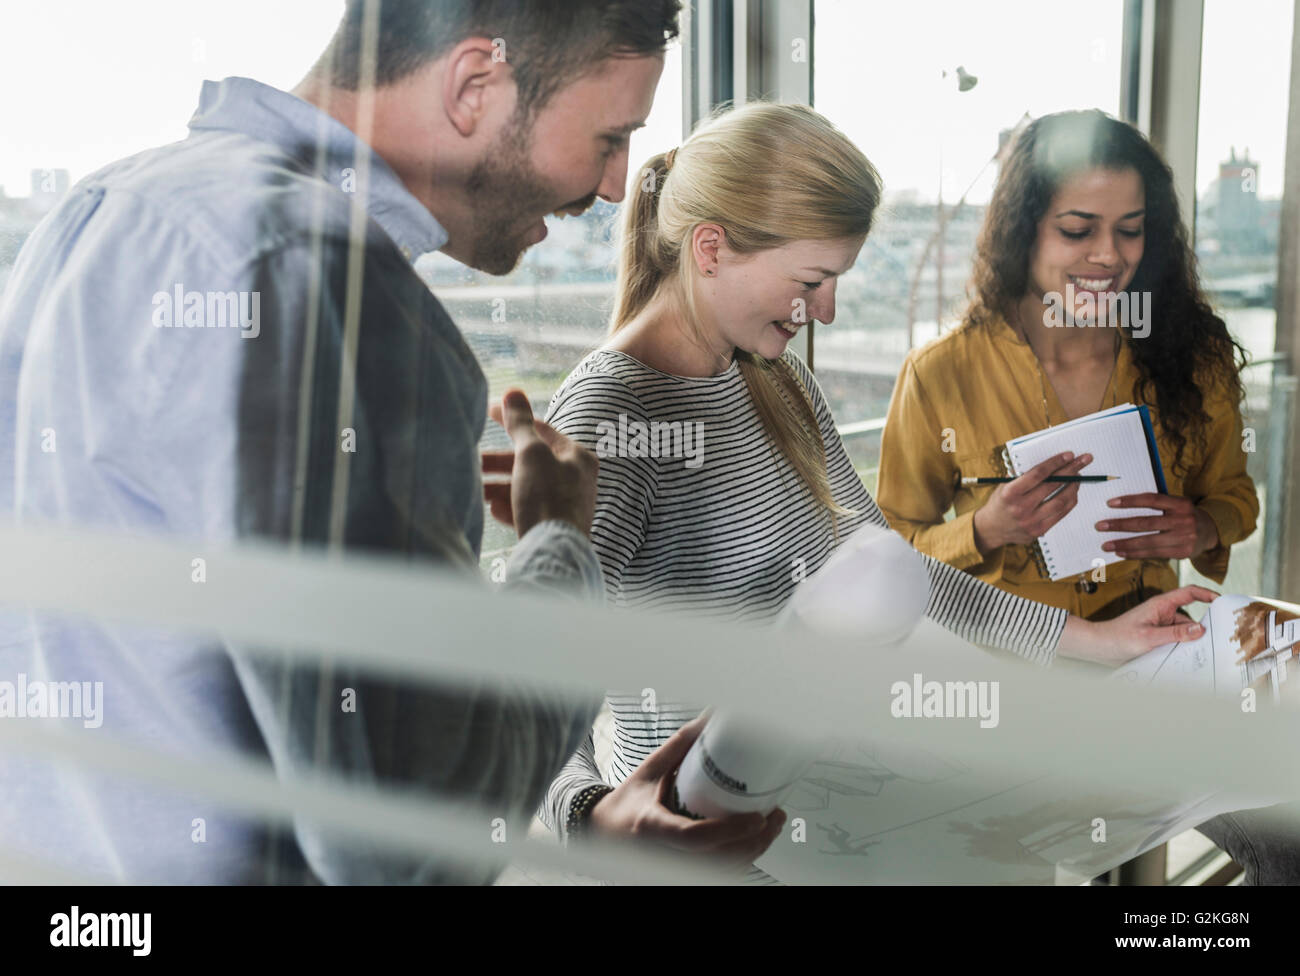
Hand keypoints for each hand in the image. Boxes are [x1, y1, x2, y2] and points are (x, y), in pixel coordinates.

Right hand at [482, 389, 597, 538]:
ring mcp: (566, 505)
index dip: (511, 419)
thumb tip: (512, 391)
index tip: (486, 412)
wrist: (554, 552)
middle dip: (500, 461)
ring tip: (477, 487)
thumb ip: (519, 424)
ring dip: (499, 485)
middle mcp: (576, 479)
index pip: (541, 430)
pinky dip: (510, 507)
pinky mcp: (554, 528)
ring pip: (526, 486)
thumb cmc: (548, 498)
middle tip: (474, 459)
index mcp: (578, 457)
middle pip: (531, 461)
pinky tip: (494, 511)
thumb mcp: (531, 454)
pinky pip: (527, 510)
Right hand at [587, 713, 786, 867]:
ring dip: (752, 853)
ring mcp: (672, 870)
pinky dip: (739, 861)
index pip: (694, 837)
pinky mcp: (680, 875)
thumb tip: (711, 717)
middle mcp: (662, 854)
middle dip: (754, 842)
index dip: (730, 831)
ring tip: (771, 828)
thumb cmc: (627, 803)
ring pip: (722, 872)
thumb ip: (681, 745)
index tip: (756, 818)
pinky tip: (753, 844)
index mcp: (651, 826)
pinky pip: (717, 874)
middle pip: (718, 860)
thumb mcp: (649, 770)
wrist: (603, 834)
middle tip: (774, 818)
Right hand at [972, 452, 1093, 552]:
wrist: (991, 529)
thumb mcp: (1004, 485)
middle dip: (1071, 470)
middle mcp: (1020, 507)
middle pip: (1052, 485)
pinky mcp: (1039, 530)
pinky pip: (1061, 514)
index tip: (1069, 455)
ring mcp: (1031, 521)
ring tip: (1078, 476)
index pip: (1038, 474)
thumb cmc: (1000, 503)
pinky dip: (1069, 501)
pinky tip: (1072, 492)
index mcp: (1010, 493)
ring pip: (1061, 501)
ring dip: (1073, 486)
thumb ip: (1023, 476)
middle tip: (1083, 460)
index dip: (1055, 463)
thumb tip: (1050, 464)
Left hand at [1057, 585, 1219, 664]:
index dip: (1208, 594)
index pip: (1189, 592)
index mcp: (1160, 605)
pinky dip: (1181, 648)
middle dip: (1203, 627)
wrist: (1099, 647)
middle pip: (1190, 616)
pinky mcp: (1157, 637)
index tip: (1224, 601)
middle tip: (1218, 639)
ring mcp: (1160, 625)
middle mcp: (1162, 613)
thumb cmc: (1118, 637)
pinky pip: (1176, 641)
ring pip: (1184, 632)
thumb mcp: (1149, 637)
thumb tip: (1200, 629)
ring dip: (1190, 642)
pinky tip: (1185, 659)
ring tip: (1200, 654)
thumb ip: (1175, 633)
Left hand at [1095, 493, 1219, 559]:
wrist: (1210, 531)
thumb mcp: (1176, 505)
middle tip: (1100, 526)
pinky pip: (1153, 553)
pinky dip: (1135, 553)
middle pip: (1146, 522)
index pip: (1152, 500)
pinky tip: (1121, 552)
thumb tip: (1122, 505)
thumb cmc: (1184, 515)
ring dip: (1124, 543)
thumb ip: (1158, 505)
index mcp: (1180, 503)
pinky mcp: (1182, 552)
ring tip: (1106, 544)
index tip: (1110, 503)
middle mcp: (1183, 520)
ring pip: (1148, 541)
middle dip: (1120, 525)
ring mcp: (1184, 537)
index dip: (1130, 501)